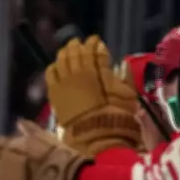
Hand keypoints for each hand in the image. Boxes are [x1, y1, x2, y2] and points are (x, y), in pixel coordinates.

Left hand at [45, 35, 140, 155]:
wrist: (97, 138)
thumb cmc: (118, 118)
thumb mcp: (128, 96)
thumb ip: (124, 78)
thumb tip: (121, 65)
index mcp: (100, 70)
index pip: (95, 50)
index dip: (95, 44)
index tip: (96, 41)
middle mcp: (80, 72)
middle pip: (77, 52)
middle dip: (78, 46)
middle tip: (80, 43)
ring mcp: (65, 82)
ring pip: (62, 59)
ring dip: (66, 53)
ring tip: (68, 51)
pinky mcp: (55, 93)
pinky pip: (51, 73)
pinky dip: (54, 67)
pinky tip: (57, 66)